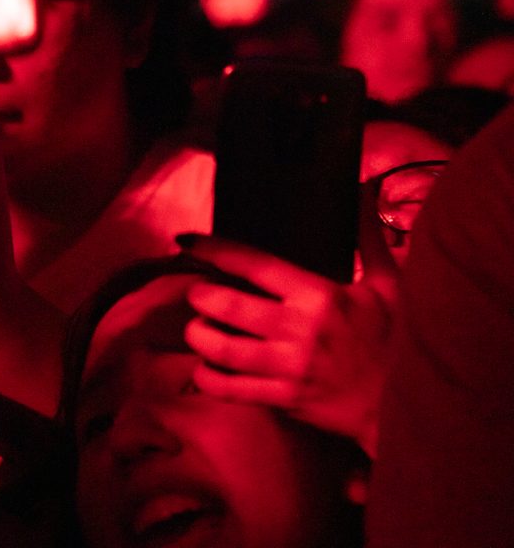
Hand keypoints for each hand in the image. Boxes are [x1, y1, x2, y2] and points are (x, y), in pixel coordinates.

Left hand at [178, 194, 398, 455]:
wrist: (410, 406)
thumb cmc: (396, 339)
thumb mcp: (388, 284)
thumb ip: (367, 237)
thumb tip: (366, 190)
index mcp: (320, 296)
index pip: (255, 265)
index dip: (216, 250)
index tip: (187, 240)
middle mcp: (299, 331)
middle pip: (229, 307)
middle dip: (201, 296)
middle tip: (195, 292)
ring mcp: (291, 369)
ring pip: (225, 350)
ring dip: (200, 336)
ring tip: (195, 328)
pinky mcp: (287, 401)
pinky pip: (236, 391)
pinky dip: (211, 380)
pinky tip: (204, 370)